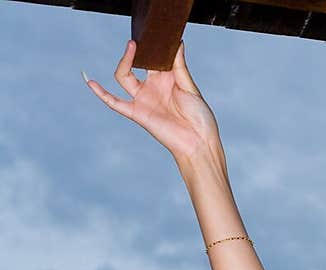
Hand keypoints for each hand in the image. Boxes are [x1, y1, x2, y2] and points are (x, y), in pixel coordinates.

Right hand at [83, 38, 221, 165]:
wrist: (198, 142)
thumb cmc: (199, 117)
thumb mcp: (190, 86)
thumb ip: (179, 64)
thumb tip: (177, 41)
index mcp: (167, 78)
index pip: (154, 56)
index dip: (153, 46)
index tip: (157, 33)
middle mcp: (153, 86)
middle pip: (137, 62)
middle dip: (137, 50)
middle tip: (140, 39)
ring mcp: (143, 99)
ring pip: (124, 75)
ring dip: (125, 60)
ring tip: (132, 46)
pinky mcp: (137, 113)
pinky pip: (114, 102)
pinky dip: (101, 93)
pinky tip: (90, 81)